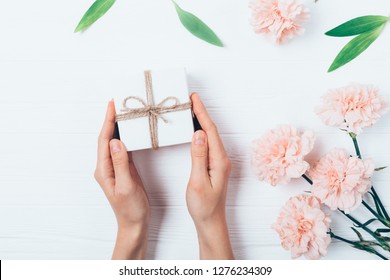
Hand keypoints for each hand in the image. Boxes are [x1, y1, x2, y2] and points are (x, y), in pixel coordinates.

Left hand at [94, 100, 149, 259]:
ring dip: (119, 127)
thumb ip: (120, 164)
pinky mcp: (124, 169)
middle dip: (111, 120)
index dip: (108, 122)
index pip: (104, 140)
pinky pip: (124, 148)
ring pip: (115, 142)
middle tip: (119, 103)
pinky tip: (131, 130)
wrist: (134, 222)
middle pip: (107, 138)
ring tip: (125, 112)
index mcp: (104, 169)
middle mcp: (107, 166)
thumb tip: (116, 141)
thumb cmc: (130, 208)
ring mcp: (115, 167)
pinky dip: (127, 137)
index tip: (112, 106)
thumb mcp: (126, 186)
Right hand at [187, 93, 233, 259]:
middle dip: (201, 113)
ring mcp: (219, 162)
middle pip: (211, 130)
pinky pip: (208, 144)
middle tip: (190, 99)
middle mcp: (222, 159)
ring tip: (190, 109)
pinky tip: (195, 130)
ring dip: (201, 121)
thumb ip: (198, 157)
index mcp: (219, 161)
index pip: (210, 131)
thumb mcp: (198, 181)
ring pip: (210, 136)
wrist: (211, 221)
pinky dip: (201, 133)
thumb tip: (198, 134)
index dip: (202, 113)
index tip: (194, 99)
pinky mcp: (215, 166)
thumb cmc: (203, 206)